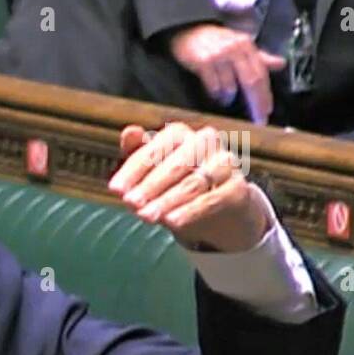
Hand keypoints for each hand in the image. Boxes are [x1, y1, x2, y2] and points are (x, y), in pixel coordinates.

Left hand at [109, 123, 271, 252]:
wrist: (214, 208)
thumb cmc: (173, 183)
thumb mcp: (150, 170)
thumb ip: (137, 153)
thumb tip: (129, 131)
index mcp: (178, 134)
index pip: (155, 148)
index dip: (133, 169)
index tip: (115, 190)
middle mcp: (205, 142)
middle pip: (177, 163)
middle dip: (151, 186)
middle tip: (130, 204)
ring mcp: (225, 163)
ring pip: (195, 181)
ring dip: (168, 200)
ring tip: (146, 217)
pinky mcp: (238, 187)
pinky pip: (215, 198)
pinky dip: (192, 210)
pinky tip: (173, 223)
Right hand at [169, 24, 286, 125]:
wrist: (187, 30)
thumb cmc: (215, 40)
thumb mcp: (240, 45)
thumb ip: (260, 57)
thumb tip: (281, 64)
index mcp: (247, 46)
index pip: (261, 74)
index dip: (265, 95)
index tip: (266, 112)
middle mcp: (235, 49)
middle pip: (251, 81)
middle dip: (256, 103)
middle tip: (258, 119)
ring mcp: (218, 55)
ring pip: (230, 86)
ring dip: (229, 98)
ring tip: (226, 100)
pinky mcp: (203, 62)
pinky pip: (213, 86)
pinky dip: (215, 94)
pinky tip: (216, 95)